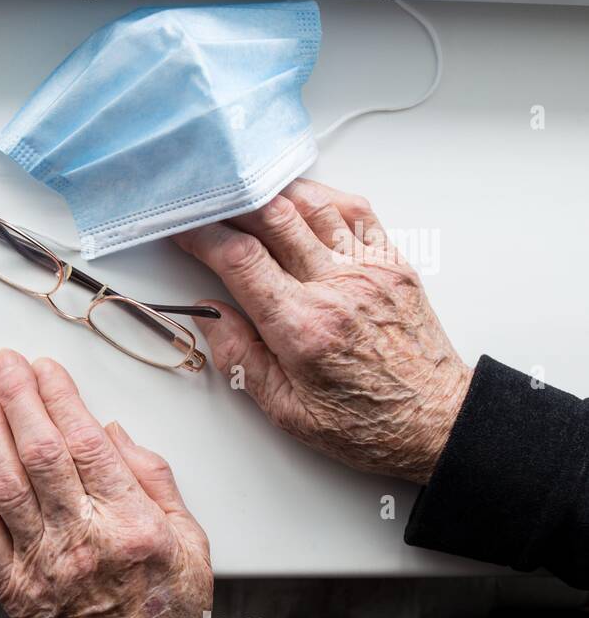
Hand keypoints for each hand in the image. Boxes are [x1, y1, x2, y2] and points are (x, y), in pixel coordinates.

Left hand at [0, 349, 212, 617]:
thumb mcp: (190, 538)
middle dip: (17, 397)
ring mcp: (43, 565)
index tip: (45, 367)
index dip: (59, 396)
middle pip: (40, 453)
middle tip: (4, 363)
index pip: (86, 442)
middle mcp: (83, 541)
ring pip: (5, 483)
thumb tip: (111, 432)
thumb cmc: (166, 610)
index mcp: (131, 524)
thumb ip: (153, 479)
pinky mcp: (14, 587)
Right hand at [175, 178, 471, 485]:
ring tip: (244, 194)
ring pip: (313, 205)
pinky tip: (298, 200)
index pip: (240, 259)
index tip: (182, 226)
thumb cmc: (364, 424)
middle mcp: (338, 288)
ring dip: (272, 193)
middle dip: (230, 204)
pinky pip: (356, 211)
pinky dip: (321, 197)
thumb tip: (208, 315)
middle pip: (273, 219)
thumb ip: (240, 357)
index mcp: (303, 328)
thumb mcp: (285, 410)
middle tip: (206, 202)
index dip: (202, 234)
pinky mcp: (393, 263)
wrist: (434, 423)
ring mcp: (370, 270)